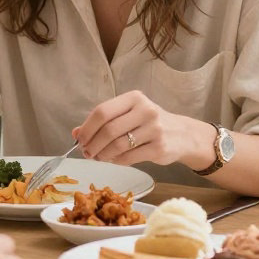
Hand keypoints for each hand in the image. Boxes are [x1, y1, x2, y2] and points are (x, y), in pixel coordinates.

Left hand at [72, 89, 205, 167]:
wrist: (183, 135)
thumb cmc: (149, 123)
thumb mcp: (128, 115)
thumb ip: (103, 122)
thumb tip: (75, 133)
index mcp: (134, 98)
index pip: (102, 111)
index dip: (87, 128)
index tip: (80, 139)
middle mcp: (146, 110)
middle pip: (108, 130)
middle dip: (92, 144)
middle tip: (87, 152)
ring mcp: (154, 130)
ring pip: (117, 146)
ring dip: (103, 155)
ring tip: (99, 157)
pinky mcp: (159, 148)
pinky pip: (129, 157)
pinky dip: (117, 160)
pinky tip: (115, 159)